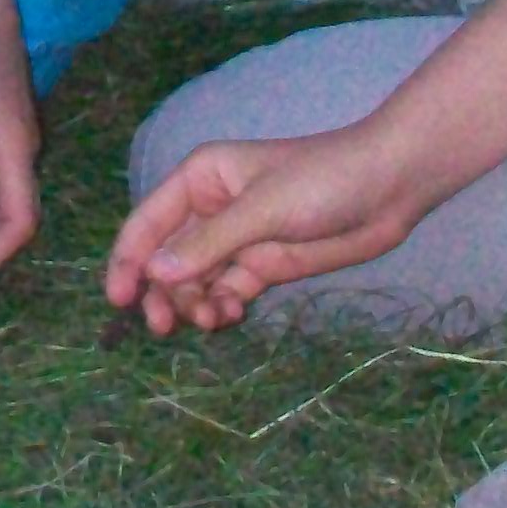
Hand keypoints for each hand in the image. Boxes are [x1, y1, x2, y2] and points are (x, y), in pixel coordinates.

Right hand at [103, 119, 415, 334]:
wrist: (388, 188)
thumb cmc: (322, 181)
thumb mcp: (261, 209)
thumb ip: (208, 244)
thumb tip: (154, 272)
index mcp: (200, 180)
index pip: (147, 223)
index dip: (128, 259)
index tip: (118, 300)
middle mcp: (210, 210)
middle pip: (167, 261)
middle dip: (163, 293)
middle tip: (165, 327)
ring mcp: (237, 241)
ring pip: (196, 282)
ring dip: (194, 304)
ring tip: (212, 319)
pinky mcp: (263, 265)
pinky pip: (227, 292)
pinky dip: (223, 307)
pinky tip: (232, 314)